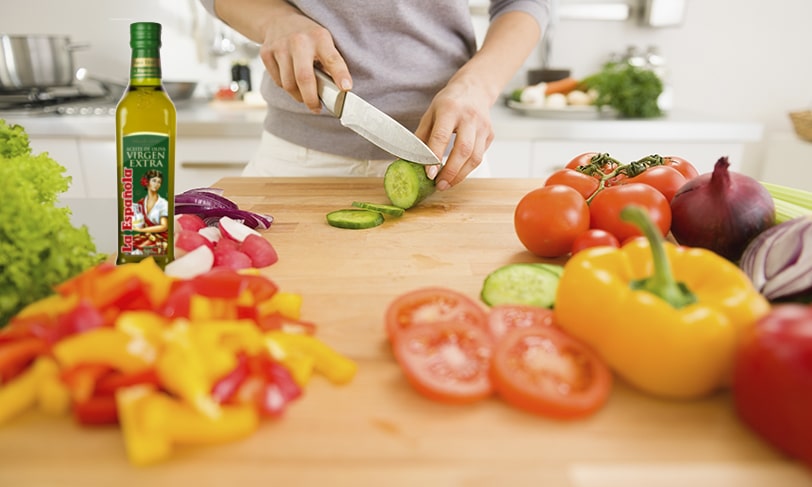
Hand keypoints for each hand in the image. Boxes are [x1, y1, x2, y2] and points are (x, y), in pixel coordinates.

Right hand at [258, 13, 351, 112]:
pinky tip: (292, 81)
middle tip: (317, 108)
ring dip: (299, 96)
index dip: (340, 75)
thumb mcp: (324, 43)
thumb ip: (329, 64)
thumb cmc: (307, 37)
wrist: (279, 21)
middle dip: (311, 99)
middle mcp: (299, 41)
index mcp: (319, 37)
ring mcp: (280, 47)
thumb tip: (336, 91)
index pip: (332, 59)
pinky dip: (287, 87)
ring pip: (288, 85)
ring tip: (305, 95)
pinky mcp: (266, 53)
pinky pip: (278, 82)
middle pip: (304, 78)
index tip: (346, 88)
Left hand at [415, 74, 494, 189]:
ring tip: (447, 184)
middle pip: (463, 150)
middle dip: (451, 172)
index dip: (435, 157)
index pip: (442, 136)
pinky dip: (468, 169)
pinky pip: (480, 156)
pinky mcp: (490, 135)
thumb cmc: (449, 102)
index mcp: (450, 109)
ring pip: (475, 157)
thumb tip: (408, 160)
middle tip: (439, 185)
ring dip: (460, 175)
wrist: (475, 89)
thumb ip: (421, 136)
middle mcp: (469, 117)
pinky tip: (457, 173)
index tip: (429, 174)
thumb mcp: (430, 113)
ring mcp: (483, 126)